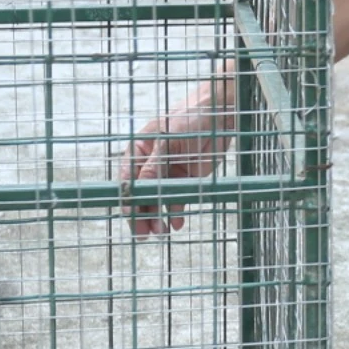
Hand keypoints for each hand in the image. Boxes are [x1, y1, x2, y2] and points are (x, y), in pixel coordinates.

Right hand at [120, 75, 232, 235]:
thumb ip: (155, 165)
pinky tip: (176, 222)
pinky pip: (176, 200)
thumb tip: (139, 188)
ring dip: (156, 216)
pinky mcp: (184, 181)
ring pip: (157, 200)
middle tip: (143, 233)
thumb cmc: (189, 118)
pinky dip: (175, 212)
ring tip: (161, 231)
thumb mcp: (169, 140)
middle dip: (141, 214)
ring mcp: (167, 174)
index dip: (128, 198)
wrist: (220, 115)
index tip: (130, 215)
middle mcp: (150, 165)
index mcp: (139, 151)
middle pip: (141, 194)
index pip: (128, 179)